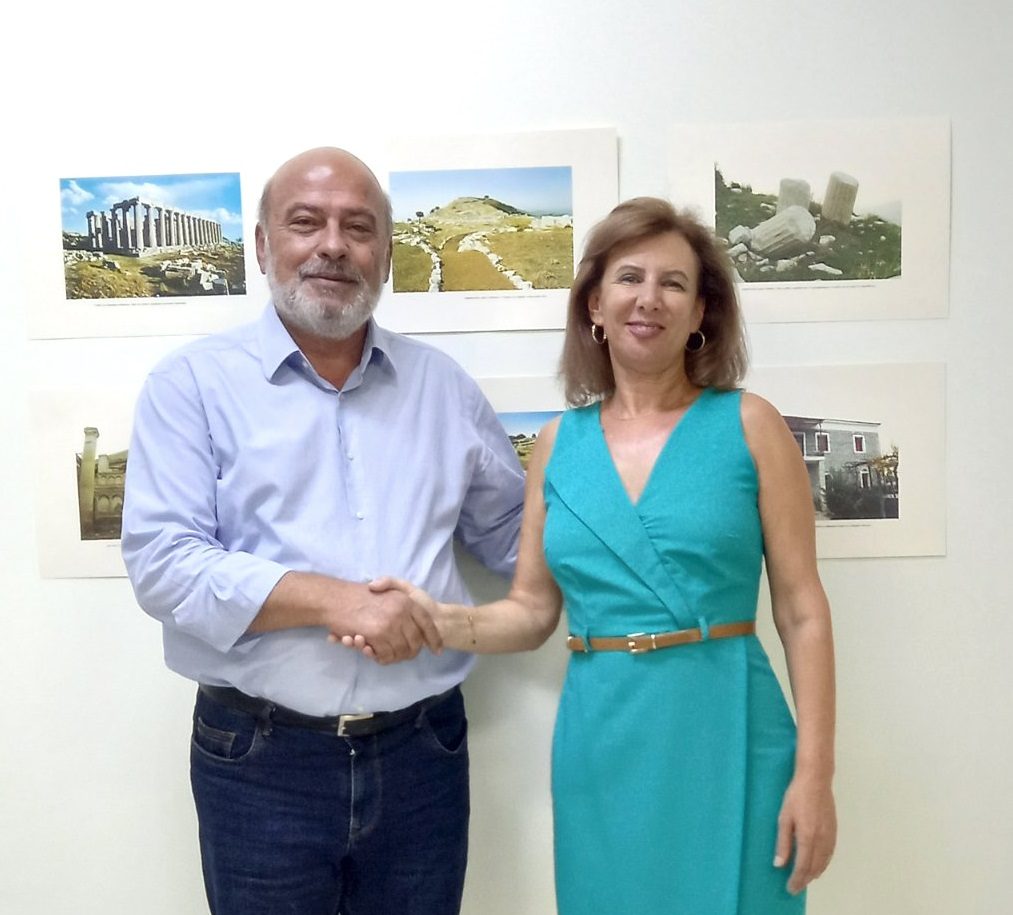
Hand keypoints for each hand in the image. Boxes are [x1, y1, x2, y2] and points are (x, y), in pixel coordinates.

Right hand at [327, 583, 441, 664]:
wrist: (335, 598)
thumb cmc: (359, 595)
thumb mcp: (387, 589)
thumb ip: (404, 605)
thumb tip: (419, 628)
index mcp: (406, 600)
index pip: (428, 624)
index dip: (434, 639)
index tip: (437, 650)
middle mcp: (402, 611)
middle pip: (416, 642)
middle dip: (410, 653)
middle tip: (401, 656)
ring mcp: (390, 623)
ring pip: (401, 651)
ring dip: (393, 657)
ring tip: (381, 654)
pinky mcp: (377, 634)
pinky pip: (385, 654)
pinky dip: (380, 657)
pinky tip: (370, 651)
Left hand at [774, 774, 836, 894]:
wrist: (816, 780)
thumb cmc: (796, 796)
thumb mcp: (784, 818)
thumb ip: (783, 843)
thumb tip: (779, 864)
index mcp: (808, 838)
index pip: (802, 867)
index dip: (796, 880)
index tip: (790, 888)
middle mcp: (821, 840)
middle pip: (814, 868)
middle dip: (805, 880)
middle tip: (795, 887)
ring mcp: (830, 836)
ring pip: (824, 863)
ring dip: (815, 873)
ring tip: (805, 879)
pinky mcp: (834, 831)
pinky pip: (830, 854)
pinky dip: (824, 864)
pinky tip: (818, 865)